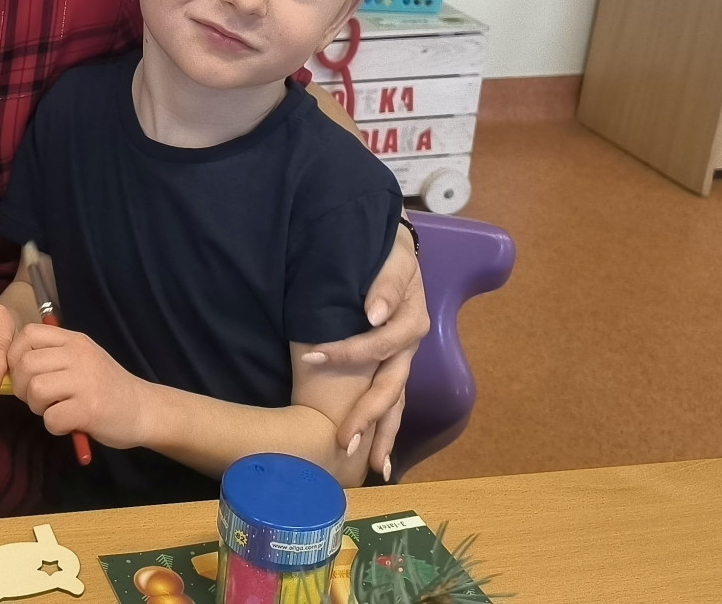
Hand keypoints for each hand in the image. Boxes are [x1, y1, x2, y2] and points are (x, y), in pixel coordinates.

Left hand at [8, 324, 150, 449]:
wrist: (144, 409)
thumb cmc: (106, 387)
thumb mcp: (82, 360)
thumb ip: (52, 358)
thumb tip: (8, 369)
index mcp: (74, 340)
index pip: (28, 333)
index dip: (15, 356)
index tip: (24, 375)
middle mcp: (79, 355)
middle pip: (25, 364)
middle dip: (22, 387)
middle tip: (39, 399)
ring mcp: (85, 381)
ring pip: (35, 389)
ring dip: (37, 407)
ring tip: (55, 410)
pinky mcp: (89, 409)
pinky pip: (51, 418)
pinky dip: (54, 426)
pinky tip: (68, 424)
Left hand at [299, 223, 426, 476]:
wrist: (396, 250)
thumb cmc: (388, 255)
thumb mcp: (391, 260)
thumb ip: (385, 284)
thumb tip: (373, 313)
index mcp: (410, 322)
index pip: (377, 345)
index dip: (346, 353)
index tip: (311, 357)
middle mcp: (409, 348)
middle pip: (390, 388)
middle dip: (367, 417)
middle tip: (342, 443)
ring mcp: (403, 361)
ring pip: (395, 404)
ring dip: (382, 436)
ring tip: (372, 470)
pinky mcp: (394, 368)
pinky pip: (391, 402)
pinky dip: (384, 430)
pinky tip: (377, 459)